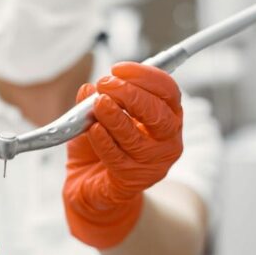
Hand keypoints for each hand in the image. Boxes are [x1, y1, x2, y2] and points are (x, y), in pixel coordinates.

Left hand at [63, 62, 183, 248]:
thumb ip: (93, 101)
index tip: (118, 69)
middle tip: (106, 84)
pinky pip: (119, 159)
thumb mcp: (96, 116)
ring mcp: (153, 163)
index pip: (167, 90)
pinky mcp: (134, 181)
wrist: (91, 185)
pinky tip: (93, 130)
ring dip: (116, 117)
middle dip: (131, 94)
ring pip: (137, 138)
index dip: (144, 76)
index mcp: (167, 116)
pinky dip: (104, 142)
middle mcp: (167, 140)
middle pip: (158, 113)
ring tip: (98, 105)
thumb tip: (88, 88)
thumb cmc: (101, 145)